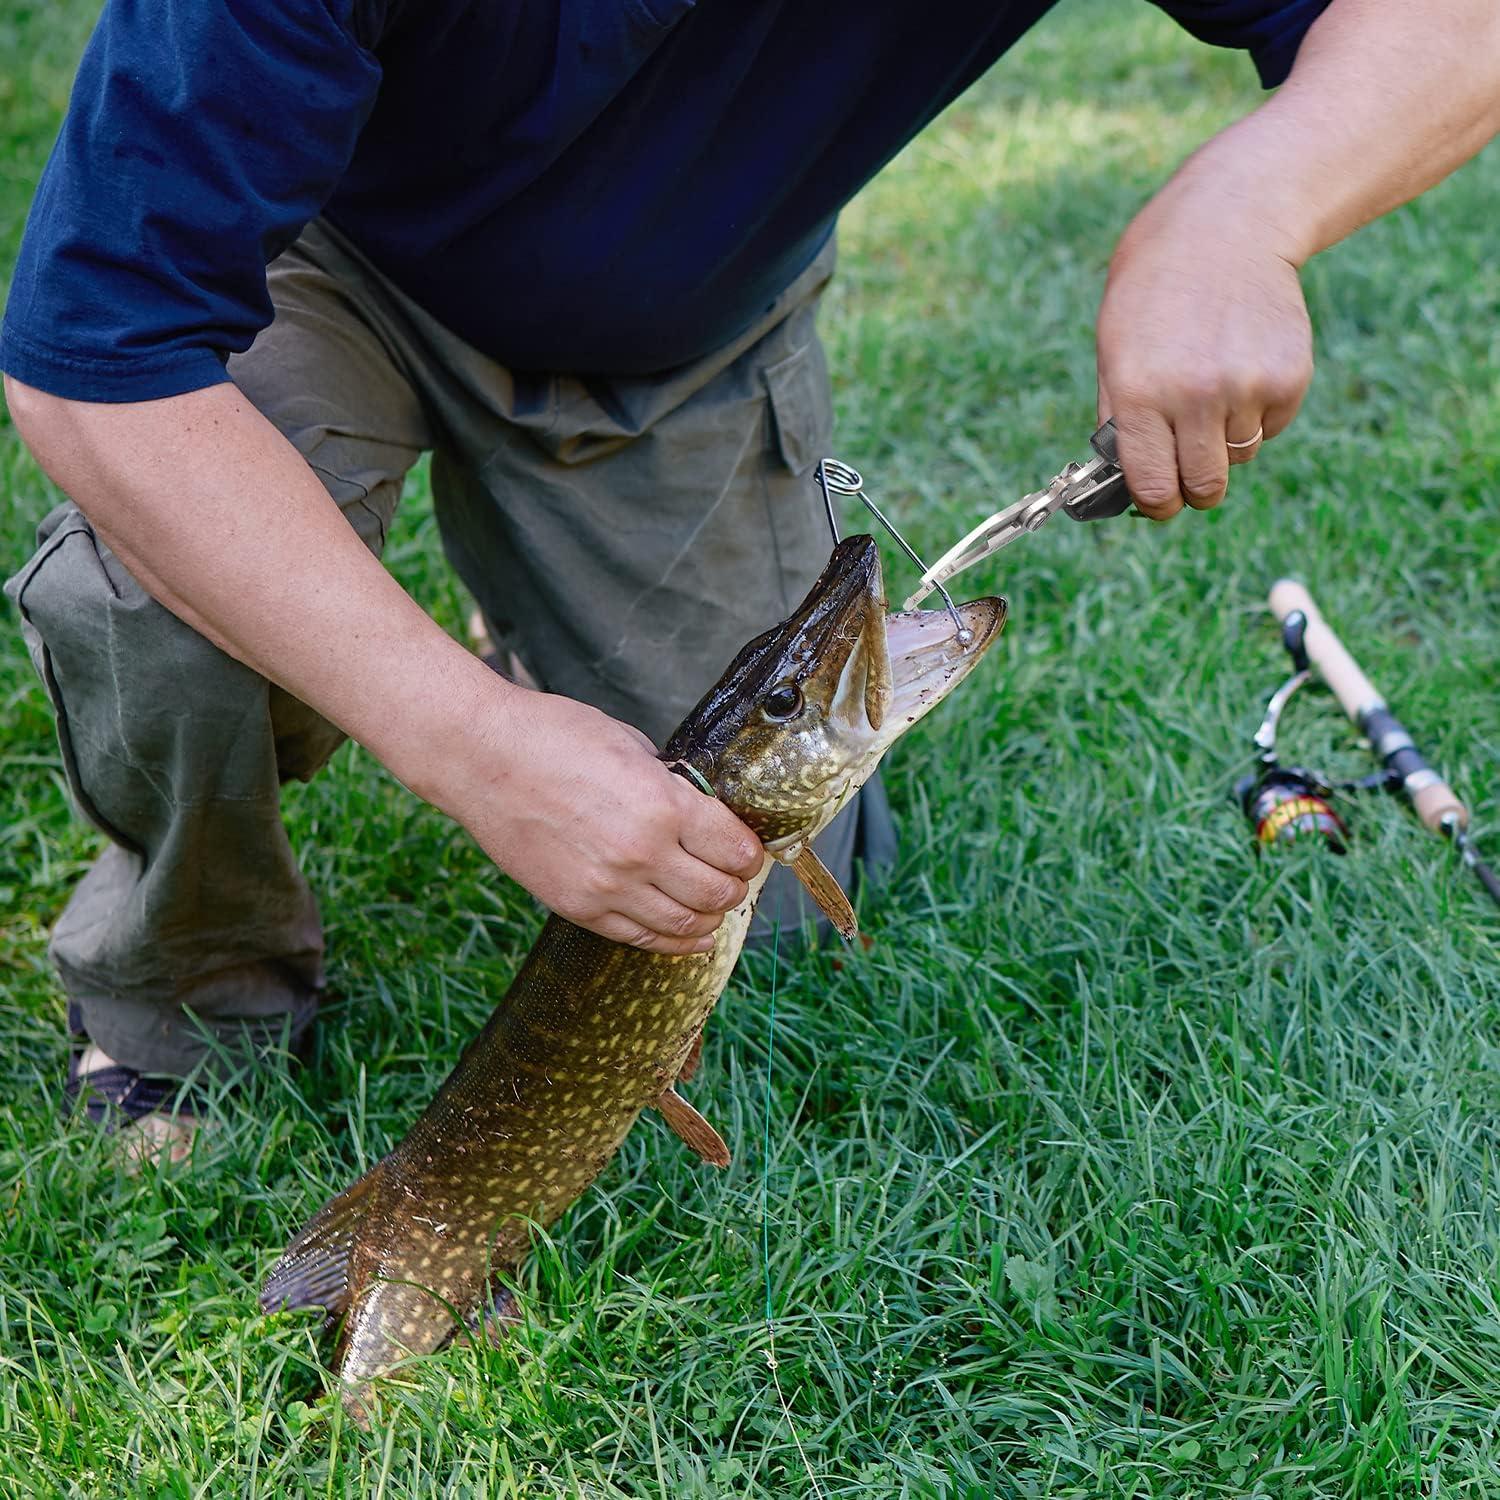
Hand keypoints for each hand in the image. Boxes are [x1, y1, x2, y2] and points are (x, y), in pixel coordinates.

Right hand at [428, 682, 765, 953]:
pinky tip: (690, 937)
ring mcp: (607, 887)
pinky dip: (674, 942)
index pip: (734, 849)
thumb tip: (700, 811)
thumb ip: (671, 786)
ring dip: (710, 918)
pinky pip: (639, 937)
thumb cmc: (553, 737)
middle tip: (736, 878)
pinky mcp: (577, 907)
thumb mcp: (632, 745)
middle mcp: (641, 853)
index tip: (749, 851)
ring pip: (685, 924)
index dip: (750, 853)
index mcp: (663, 805)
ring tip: (714, 907)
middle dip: (735, 887)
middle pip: (718, 893)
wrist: (480, 758)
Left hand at [1096, 165, 1313, 518]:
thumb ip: (1118, 419)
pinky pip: (1272, 426)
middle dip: (1194, 487)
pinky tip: (1244, 366)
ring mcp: (1247, 387)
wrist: (1227, 227)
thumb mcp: (1113, 351)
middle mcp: (1195, 396)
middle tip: (1189, 468)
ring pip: (1239, 456)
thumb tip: (1127, 482)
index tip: (1160, 503)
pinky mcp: (1290, 377)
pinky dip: (1259, 412)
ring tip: (1213, 388)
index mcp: (1140, 395)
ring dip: (1225, 440)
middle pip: (1204, 487)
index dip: (1157, 504)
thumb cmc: (1155, 294)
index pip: (1153, 485)